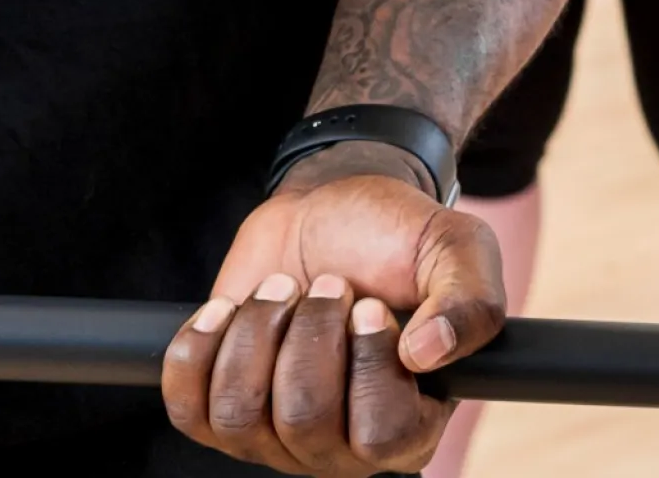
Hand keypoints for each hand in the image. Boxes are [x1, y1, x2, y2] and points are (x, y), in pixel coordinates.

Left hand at [162, 158, 503, 473]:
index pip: (381, 437)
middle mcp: (343, 448)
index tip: (369, 305)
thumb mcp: (457, 249)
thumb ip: (471, 301)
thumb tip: (427, 353)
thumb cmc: (397, 238)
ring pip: (240, 414)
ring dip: (256, 330)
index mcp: (412, 425)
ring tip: (283, 289)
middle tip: (326, 285)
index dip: (367, 364)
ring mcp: (276, 437)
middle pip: (303, 420)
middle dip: (309, 332)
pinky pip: (187, 410)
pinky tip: (230, 308)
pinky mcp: (220, 410)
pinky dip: (201, 347)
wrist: (329, 210)